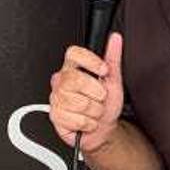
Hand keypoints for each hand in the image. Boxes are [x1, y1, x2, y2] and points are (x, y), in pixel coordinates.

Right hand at [48, 32, 123, 152]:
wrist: (101, 130)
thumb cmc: (106, 104)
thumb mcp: (113, 80)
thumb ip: (113, 58)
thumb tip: (115, 39)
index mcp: (74, 68)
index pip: (73, 54)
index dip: (90, 61)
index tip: (104, 71)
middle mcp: (62, 81)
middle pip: (75, 80)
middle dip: (96, 93)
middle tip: (100, 98)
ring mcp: (56, 98)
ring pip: (77, 102)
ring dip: (93, 111)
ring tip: (94, 111)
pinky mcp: (55, 115)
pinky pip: (74, 118)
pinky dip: (87, 123)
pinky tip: (86, 120)